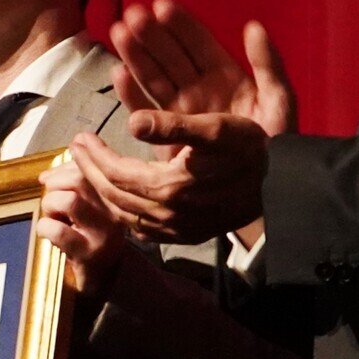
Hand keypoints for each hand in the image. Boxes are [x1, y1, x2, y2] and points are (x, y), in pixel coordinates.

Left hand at [34, 157, 127, 293]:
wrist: (103, 280)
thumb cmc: (88, 238)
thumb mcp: (86, 207)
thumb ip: (70, 186)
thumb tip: (45, 176)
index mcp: (113, 194)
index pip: (91, 166)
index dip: (63, 167)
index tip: (48, 178)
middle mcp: (114, 210)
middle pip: (80, 178)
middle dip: (54, 186)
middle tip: (51, 203)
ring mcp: (103, 233)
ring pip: (70, 200)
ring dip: (50, 205)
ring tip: (52, 218)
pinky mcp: (89, 253)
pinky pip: (58, 230)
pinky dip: (45, 227)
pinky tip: (48, 234)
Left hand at [69, 115, 271, 244]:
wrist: (283, 190)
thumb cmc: (251, 151)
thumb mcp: (216, 128)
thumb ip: (172, 124)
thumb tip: (133, 122)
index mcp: (168, 188)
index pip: (114, 173)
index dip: (93, 155)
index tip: (79, 136)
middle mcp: (166, 216)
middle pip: (112, 195)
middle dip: (90, 172)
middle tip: (76, 151)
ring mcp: (174, 231)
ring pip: (122, 215)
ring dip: (101, 192)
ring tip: (90, 171)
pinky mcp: (185, 237)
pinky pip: (139, 229)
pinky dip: (121, 212)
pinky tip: (117, 199)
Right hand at [107, 0, 295, 137]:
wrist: (263, 186)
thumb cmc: (277, 143)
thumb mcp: (279, 100)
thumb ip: (268, 64)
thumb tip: (254, 26)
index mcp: (227, 77)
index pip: (200, 44)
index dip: (181, 24)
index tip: (161, 4)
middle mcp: (200, 90)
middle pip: (171, 56)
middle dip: (151, 34)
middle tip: (133, 15)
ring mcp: (182, 112)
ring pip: (154, 77)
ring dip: (136, 55)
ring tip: (119, 31)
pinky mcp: (168, 136)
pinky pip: (146, 109)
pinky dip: (131, 93)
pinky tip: (119, 73)